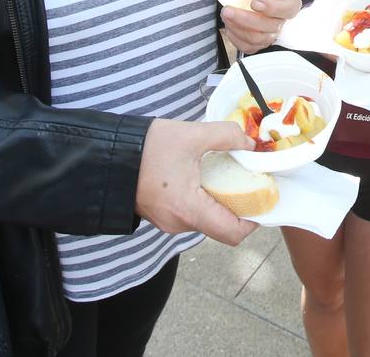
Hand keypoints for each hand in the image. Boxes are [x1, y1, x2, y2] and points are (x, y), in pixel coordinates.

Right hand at [135, 118, 257, 245]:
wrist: (108, 154)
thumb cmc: (146, 148)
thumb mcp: (192, 134)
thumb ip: (226, 136)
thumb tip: (249, 143)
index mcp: (190, 210)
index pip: (232, 233)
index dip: (254, 220)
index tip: (262, 199)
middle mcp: (179, 223)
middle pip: (220, 225)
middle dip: (237, 203)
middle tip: (246, 178)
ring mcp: (168, 222)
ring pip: (205, 218)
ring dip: (217, 199)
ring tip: (222, 172)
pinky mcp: (160, 215)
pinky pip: (189, 213)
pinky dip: (201, 198)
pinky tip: (201, 175)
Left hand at [221, 0, 310, 51]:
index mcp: (290, 4)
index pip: (286, 10)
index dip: (273, 8)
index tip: (255, 2)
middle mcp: (282, 22)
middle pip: (268, 28)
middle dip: (246, 20)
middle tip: (227, 9)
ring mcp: (270, 34)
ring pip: (257, 40)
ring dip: (239, 29)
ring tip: (225, 14)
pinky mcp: (259, 43)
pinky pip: (249, 48)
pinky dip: (237, 40)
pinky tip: (228, 28)